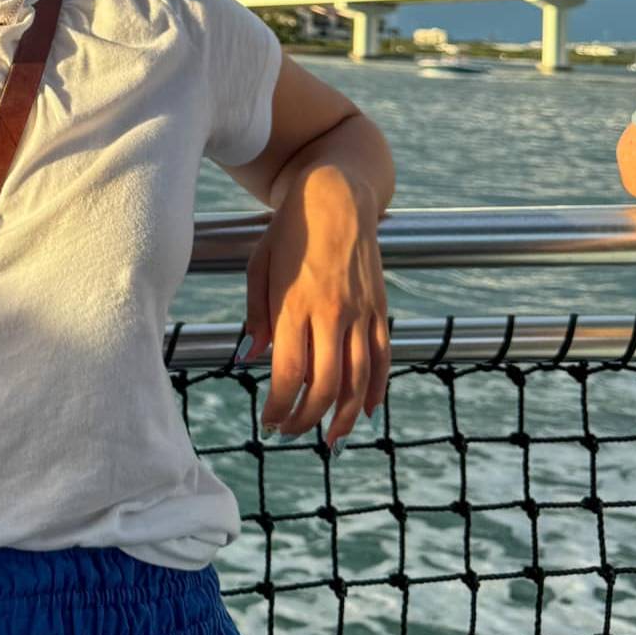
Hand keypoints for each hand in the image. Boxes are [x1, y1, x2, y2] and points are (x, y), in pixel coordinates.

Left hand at [238, 167, 390, 444]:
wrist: (336, 196)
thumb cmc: (289, 231)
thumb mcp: (259, 267)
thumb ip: (256, 316)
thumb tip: (251, 358)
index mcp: (295, 304)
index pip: (288, 372)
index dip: (279, 406)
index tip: (268, 422)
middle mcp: (331, 312)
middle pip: (326, 385)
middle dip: (306, 418)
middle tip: (290, 433)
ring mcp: (361, 312)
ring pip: (360, 380)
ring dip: (345, 416)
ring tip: (331, 438)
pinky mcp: (380, 308)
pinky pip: (383, 359)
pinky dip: (377, 390)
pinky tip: (367, 411)